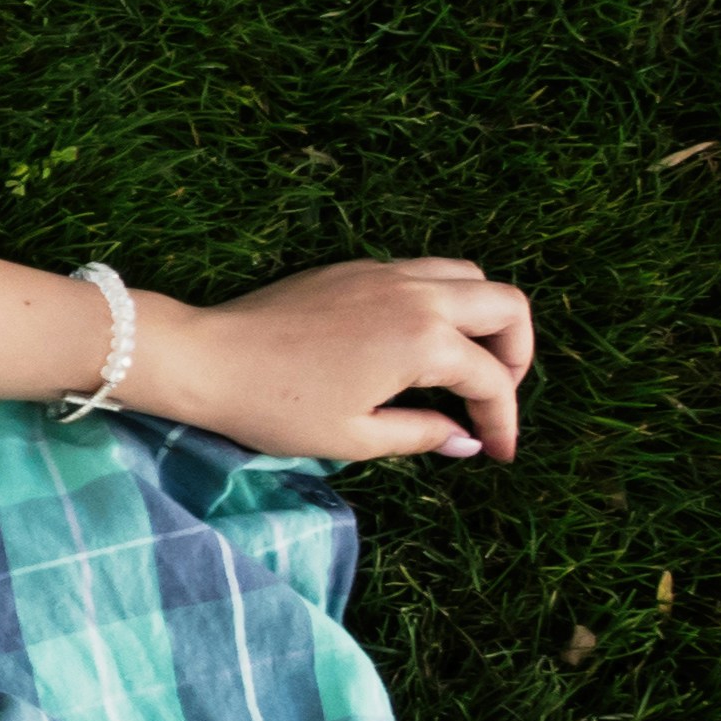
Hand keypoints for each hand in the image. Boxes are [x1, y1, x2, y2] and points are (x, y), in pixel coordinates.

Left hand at [130, 256, 534, 462]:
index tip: (498, 453)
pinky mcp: (355, 267)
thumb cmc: (274, 406)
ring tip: (467, 364)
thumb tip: (466, 441)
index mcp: (423, 339)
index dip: (503, 422)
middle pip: (505, 305)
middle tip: (495, 396)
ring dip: (485, 317)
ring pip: (469, 276)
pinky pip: (425, 271)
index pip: (491, 380)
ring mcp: (385, 272)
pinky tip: (420, 341)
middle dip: (517, 354)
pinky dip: (444, 300)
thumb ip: (422, 434)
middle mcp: (416, 294)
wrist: (204, 358)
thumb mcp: (354, 436)